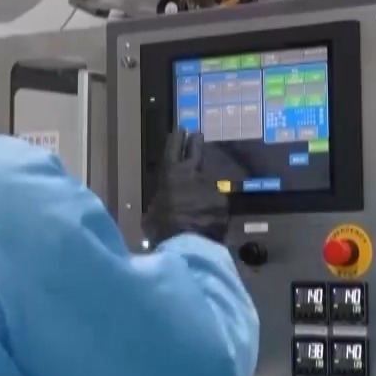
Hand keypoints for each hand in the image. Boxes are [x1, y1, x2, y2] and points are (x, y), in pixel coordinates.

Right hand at [142, 130, 230, 244]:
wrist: (187, 245)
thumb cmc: (161, 229)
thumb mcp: (151, 212)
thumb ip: (161, 200)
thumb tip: (164, 203)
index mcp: (170, 173)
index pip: (174, 145)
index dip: (178, 136)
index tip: (181, 130)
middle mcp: (192, 172)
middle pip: (197, 148)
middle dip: (196, 141)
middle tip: (197, 136)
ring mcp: (211, 185)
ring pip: (209, 178)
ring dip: (204, 185)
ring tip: (200, 197)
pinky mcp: (223, 200)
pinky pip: (217, 200)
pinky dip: (213, 206)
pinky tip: (209, 216)